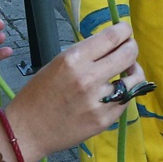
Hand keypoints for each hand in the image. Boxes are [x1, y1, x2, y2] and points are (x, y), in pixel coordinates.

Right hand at [2, 22, 144, 160]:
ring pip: (135, 79)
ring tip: (127, 71)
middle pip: (129, 53)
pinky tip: (115, 91)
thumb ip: (86, 53)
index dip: (124, 31)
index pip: (113, 37)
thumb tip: (112, 43)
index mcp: (74, 59)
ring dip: (134, 71)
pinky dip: (125, 92)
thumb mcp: (58, 63)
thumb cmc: (39, 94)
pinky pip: (126, 100)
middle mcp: (88, 78)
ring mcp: (98, 101)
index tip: (125, 32)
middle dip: (131, 47)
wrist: (27, 130)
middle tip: (127, 49)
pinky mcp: (104, 120)